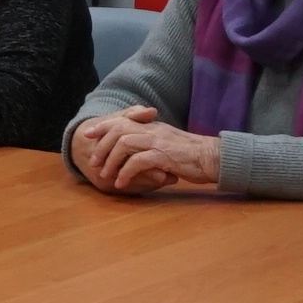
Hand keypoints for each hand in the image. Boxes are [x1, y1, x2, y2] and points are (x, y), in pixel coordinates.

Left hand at [79, 108, 222, 194]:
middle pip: (118, 130)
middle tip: (93, 162)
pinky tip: (121, 183)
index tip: (88, 134)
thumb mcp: (169, 144)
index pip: (123, 119)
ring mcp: (158, 141)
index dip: (103, 125)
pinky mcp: (163, 155)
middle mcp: (153, 130)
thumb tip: (136, 152)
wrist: (213, 157)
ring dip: (111, 160)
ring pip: (124, 144)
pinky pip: (137, 162)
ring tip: (105, 175)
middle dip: (102, 145)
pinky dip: (126, 172)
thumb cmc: (192, 155)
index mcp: (153, 126)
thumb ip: (153, 143)